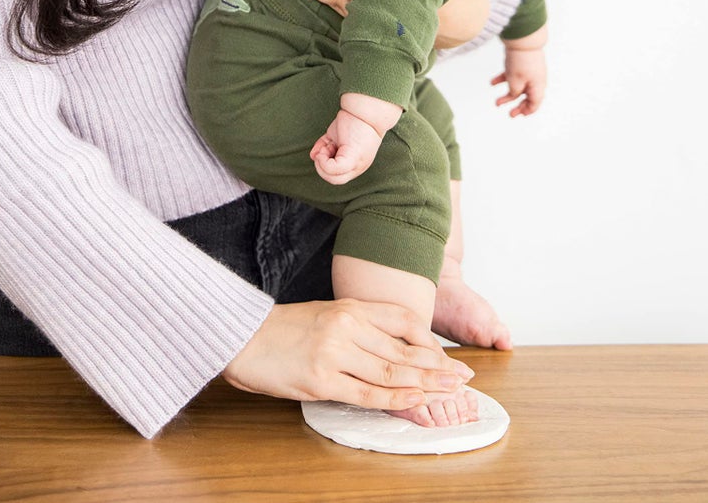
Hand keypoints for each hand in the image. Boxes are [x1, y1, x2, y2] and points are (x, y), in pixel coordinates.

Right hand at [222, 298, 474, 411]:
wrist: (243, 337)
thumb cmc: (284, 328)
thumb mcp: (327, 314)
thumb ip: (359, 327)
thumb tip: (396, 350)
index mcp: (349, 305)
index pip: (403, 320)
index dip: (430, 341)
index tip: (448, 357)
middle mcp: (346, 325)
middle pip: (403, 349)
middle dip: (437, 367)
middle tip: (464, 379)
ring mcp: (335, 352)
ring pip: (390, 372)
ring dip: (424, 385)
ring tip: (449, 393)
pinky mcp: (322, 380)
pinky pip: (367, 393)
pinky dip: (395, 399)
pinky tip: (414, 403)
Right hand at [310, 94, 401, 184]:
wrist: (365, 109)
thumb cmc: (353, 120)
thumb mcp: (335, 137)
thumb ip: (325, 148)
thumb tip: (313, 157)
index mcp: (356, 163)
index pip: (337, 174)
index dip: (325, 164)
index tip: (325, 147)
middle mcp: (358, 167)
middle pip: (335, 180)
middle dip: (322, 167)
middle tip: (321, 151)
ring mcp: (357, 164)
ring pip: (335, 179)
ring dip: (322, 164)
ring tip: (324, 148)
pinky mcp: (354, 158)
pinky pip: (334, 170)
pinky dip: (324, 162)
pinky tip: (324, 149)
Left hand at [493, 33, 546, 116]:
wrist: (522, 39)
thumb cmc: (521, 61)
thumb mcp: (515, 81)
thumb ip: (514, 92)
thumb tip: (513, 95)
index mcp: (538, 86)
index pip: (535, 103)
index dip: (527, 111)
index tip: (518, 115)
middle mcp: (536, 80)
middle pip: (528, 97)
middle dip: (518, 106)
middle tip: (510, 114)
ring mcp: (529, 71)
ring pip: (519, 87)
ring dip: (508, 95)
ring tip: (496, 102)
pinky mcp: (522, 64)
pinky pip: (513, 75)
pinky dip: (504, 80)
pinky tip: (492, 82)